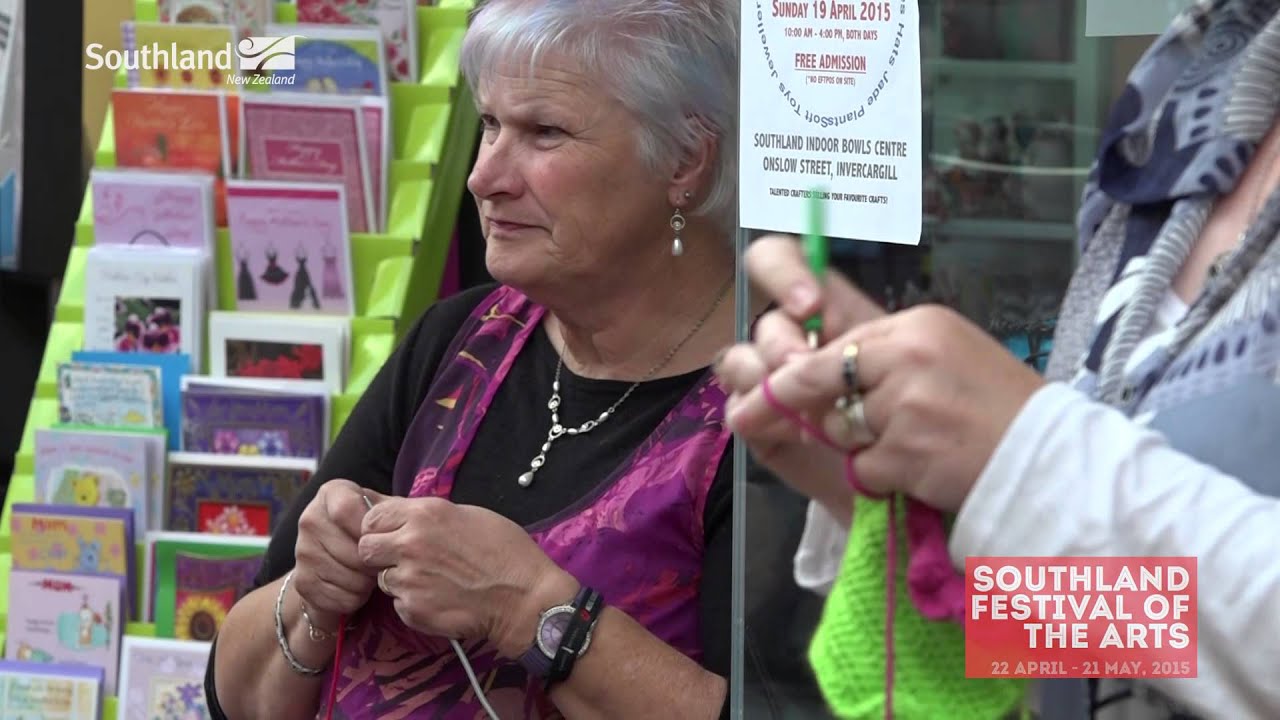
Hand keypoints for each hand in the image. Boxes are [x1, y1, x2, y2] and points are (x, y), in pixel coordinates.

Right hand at [293, 479, 386, 624]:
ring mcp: (302, 551)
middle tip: (384, 564)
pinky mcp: (303, 582)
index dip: (371, 531)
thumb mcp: (382, 513)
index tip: (384, 540)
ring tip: (371, 576)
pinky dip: (356, 599)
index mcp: (332, 493)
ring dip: (368, 583)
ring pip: (350, 576)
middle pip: (353, 549)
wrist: (335, 563)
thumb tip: (404, 523)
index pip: (346, 510)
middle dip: (376, 563)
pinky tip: (357, 589)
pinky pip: (341, 597)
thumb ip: (392, 511)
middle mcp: (310, 518)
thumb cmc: (369, 533)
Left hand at [357, 498, 574, 657]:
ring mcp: (408, 580)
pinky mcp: (412, 610)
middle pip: (365, 548)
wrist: (523, 598)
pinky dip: (413, 602)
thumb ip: (428, 515)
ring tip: (430, 581)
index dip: (378, 527)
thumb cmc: (505, 551)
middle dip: (378, 554)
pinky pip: (399, 604)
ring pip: (382, 579)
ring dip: (398, 580)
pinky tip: (439, 599)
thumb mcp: (468, 514)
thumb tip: (397, 512)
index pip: (371, 517)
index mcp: (424, 515)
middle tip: (402, 560)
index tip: (391, 534)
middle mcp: (409, 544)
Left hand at [717, 235, 1046, 513]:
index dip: (803, 370)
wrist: (1052, 462)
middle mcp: (908, 355)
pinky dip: (880, 478)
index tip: (772, 388)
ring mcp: (905, 404)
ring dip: (860, 445)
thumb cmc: (1000, 411)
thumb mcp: (948, 358)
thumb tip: (808, 370)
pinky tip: (920, 471)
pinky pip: (860, 467)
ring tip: (913, 446)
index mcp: (919, 324)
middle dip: (809, 406)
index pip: (836, 341)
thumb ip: (885, 358)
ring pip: (837, 426)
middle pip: (819, 379)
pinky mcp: (905, 451)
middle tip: (798, 422)